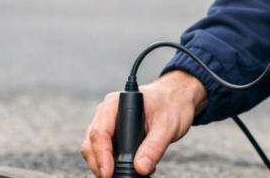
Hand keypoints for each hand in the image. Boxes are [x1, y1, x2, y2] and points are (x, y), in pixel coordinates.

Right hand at [82, 70, 207, 176]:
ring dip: (107, 166)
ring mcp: (109, 125)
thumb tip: (140, 168)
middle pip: (92, 144)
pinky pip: (106, 153)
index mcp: (116, 104)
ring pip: (95, 150)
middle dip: (101, 164)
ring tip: (131, 173)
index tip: (108, 173)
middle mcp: (107, 114)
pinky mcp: (114, 136)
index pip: (100, 132)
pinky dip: (114, 164)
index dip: (102, 155)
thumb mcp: (167, 125)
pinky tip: (133, 168)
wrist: (176, 99)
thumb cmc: (171, 105)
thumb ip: (154, 147)